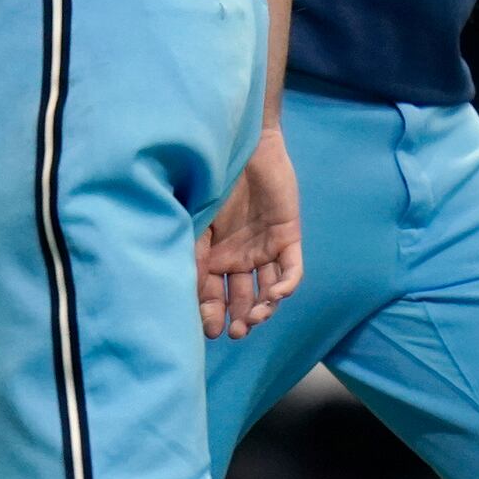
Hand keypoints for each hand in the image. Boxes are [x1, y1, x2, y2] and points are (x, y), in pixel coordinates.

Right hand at [197, 126, 301, 339]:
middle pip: (242, 300)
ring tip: (257, 318)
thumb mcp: (197, 222)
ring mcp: (265, 249)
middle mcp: (240, 258)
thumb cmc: (215, 180)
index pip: (213, 296)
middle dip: (240, 319)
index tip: (211, 330)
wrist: (244, 145)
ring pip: (268, 291)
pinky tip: (277, 294)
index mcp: (214, 257)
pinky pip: (291, 269)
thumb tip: (187, 295)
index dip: (212, 315)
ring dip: (264, 309)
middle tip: (237, 332)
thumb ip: (194, 256)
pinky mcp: (288, 237)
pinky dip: (286, 285)